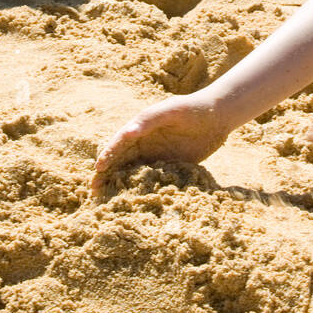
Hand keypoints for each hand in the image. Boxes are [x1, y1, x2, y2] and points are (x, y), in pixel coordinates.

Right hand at [91, 93, 230, 197]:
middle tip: (95, 192)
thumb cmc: (192, 108)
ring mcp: (155, 157)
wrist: (218, 116)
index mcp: (139, 128)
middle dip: (106, 176)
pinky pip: (152, 181)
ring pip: (133, 173)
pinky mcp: (169, 168)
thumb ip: (149, 120)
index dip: (107, 156)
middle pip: (120, 162)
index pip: (118, 144)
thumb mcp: (170, 111)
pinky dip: (143, 191)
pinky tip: (137, 203)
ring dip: (121, 186)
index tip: (98, 170)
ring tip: (109, 202)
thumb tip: (127, 132)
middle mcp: (143, 144)